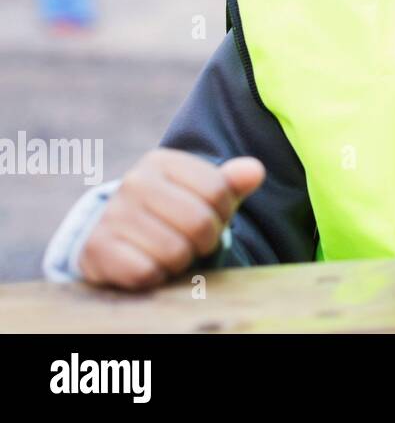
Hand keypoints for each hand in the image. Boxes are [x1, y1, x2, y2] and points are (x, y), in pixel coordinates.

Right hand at [77, 149, 264, 290]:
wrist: (119, 239)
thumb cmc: (174, 214)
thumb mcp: (204, 194)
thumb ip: (232, 183)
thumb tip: (255, 171)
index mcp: (162, 161)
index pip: (218, 190)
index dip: (223, 213)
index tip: (211, 217)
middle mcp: (133, 182)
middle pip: (199, 222)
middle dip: (205, 241)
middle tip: (193, 241)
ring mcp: (112, 215)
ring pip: (174, 251)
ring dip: (180, 261)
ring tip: (170, 252)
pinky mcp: (96, 248)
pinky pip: (145, 273)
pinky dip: (155, 277)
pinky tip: (149, 265)